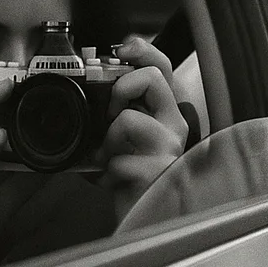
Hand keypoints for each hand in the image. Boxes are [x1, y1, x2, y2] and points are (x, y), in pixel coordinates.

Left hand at [95, 36, 190, 216]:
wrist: (141, 217)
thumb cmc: (132, 176)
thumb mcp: (125, 137)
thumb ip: (118, 111)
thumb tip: (93, 85)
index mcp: (166, 112)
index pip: (162, 67)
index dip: (142, 50)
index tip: (122, 49)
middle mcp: (174, 126)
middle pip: (152, 78)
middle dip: (122, 88)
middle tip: (110, 114)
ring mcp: (168, 149)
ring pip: (128, 119)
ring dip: (107, 140)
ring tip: (109, 158)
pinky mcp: (157, 173)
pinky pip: (117, 160)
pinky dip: (103, 172)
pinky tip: (111, 179)